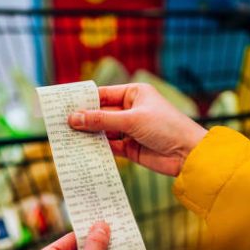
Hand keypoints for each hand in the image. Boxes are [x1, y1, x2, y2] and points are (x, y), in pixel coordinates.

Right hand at [68, 83, 207, 175]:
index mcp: (134, 94)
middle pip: (100, 114)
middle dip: (83, 119)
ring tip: (67, 138)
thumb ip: (101, 120)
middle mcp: (131, 110)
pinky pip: (109, 146)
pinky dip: (97, 148)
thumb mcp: (131, 120)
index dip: (84, 100)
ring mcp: (130, 130)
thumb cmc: (166, 127)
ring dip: (88, 135)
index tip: (64, 105)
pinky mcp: (130, 148)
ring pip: (103, 131)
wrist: (188, 155)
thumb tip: (74, 118)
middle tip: (60, 124)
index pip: (103, 95)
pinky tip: (82, 150)